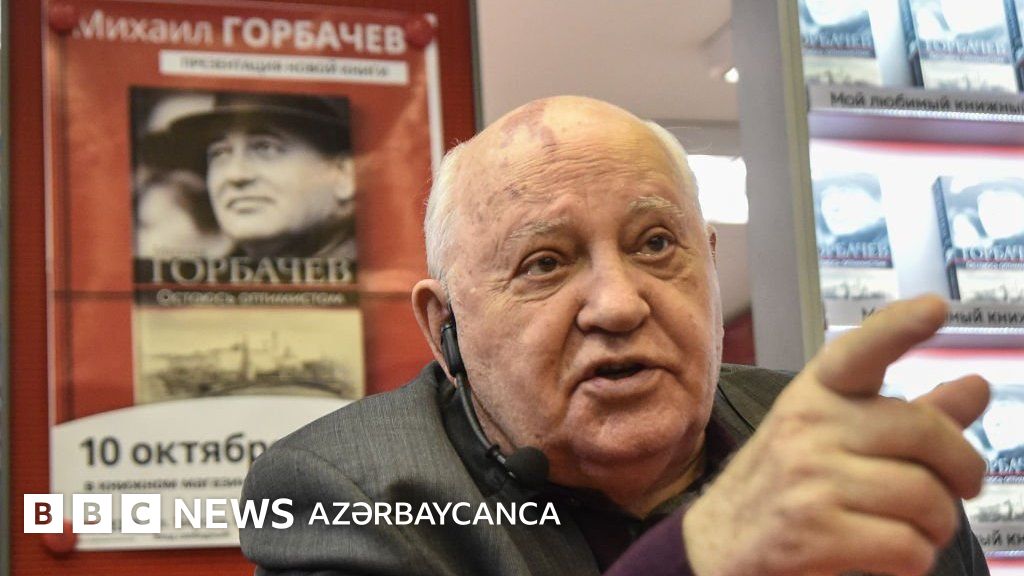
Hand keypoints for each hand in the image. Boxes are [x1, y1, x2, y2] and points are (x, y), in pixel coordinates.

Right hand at [684, 295, 989, 575]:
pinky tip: (888, 557)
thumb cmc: (787, 486)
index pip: (859, 352)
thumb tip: (977, 386)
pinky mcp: (814, 533)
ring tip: (911, 529)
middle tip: (958, 488)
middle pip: (927, 433)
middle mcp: (808, 426)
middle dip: (962, 472)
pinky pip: (909, 548)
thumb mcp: (833, 438)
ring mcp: (809, 477)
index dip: (899, 328)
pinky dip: (914, 561)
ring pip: (927, 498)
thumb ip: (910, 415)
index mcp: (814, 394)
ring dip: (936, 527)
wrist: (717, 545)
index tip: (935, 307)